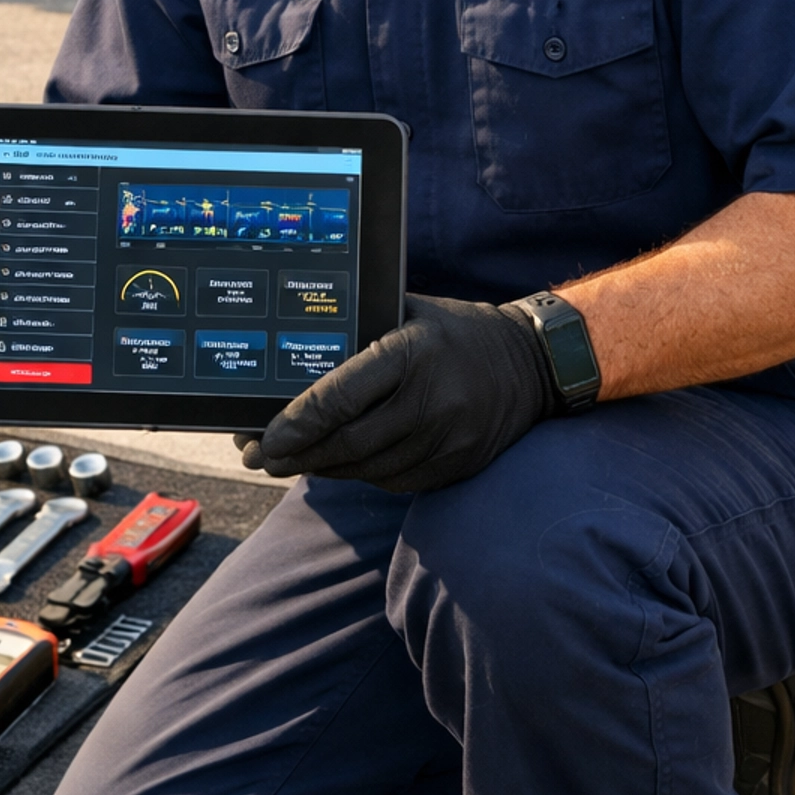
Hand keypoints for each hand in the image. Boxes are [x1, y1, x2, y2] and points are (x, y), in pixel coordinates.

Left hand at [235, 294, 553, 491]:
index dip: (297, 423)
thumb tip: (294, 356)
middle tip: (261, 457)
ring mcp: (448, 439)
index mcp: (413, 352)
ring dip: (325, 468)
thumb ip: (361, 331)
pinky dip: (361, 474)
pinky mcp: (457, 465)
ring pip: (368, 468)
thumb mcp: (410, 313)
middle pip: (348, 442)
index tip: (266, 437)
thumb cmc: (456, 331)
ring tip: (292, 462)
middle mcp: (432, 400)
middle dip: (299, 455)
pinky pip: (395, 480)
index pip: (341, 396)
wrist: (533, 363)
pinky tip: (340, 464)